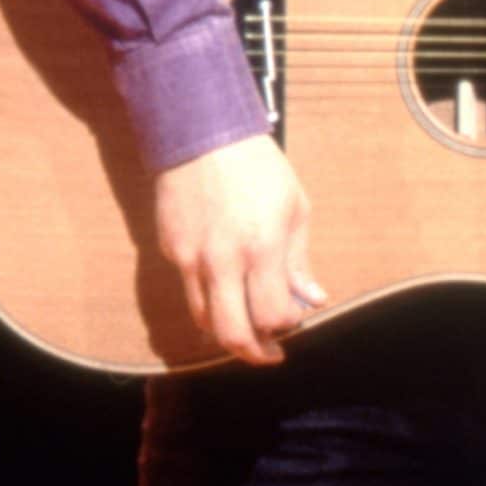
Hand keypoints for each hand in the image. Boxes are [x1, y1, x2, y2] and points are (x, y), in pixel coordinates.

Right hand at [154, 135, 326, 365]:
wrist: (200, 132)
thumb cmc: (257, 167)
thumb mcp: (295, 206)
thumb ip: (300, 260)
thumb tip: (313, 298)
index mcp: (261, 247)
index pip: (273, 315)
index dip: (287, 325)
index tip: (295, 318)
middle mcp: (223, 261)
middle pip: (232, 334)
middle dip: (254, 352)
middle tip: (269, 352)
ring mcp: (192, 259)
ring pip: (205, 321)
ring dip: (228, 333)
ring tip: (248, 328)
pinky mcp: (172, 252)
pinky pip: (191, 293)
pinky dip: (210, 303)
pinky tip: (226, 292)